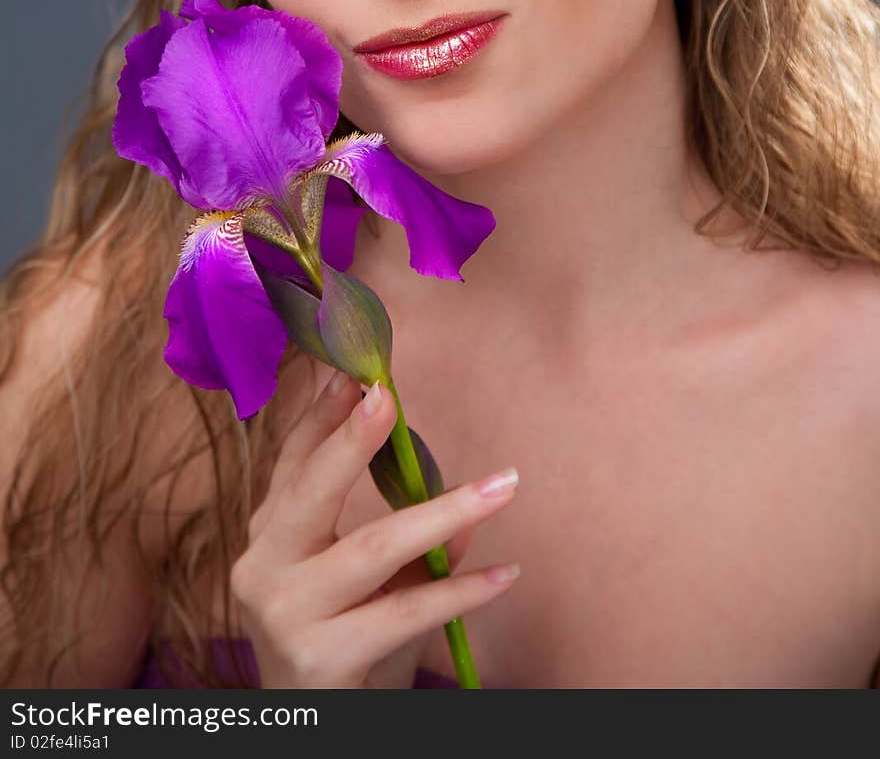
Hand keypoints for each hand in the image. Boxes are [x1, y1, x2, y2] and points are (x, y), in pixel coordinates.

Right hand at [230, 371, 519, 687]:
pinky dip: (460, 591)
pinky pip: (402, 611)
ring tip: (502, 487)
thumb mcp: (372, 584)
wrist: (318, 733)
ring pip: (372, 547)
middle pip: (310, 490)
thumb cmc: (346, 645)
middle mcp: (262, 566)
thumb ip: (408, 539)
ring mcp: (284, 611)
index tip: (355, 370)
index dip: (321, 412)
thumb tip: (468, 499)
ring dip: (446, 512)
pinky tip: (504, 574)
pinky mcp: (318, 656)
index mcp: (269, 534)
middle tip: (388, 396)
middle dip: (350, 439)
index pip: (292, 460)